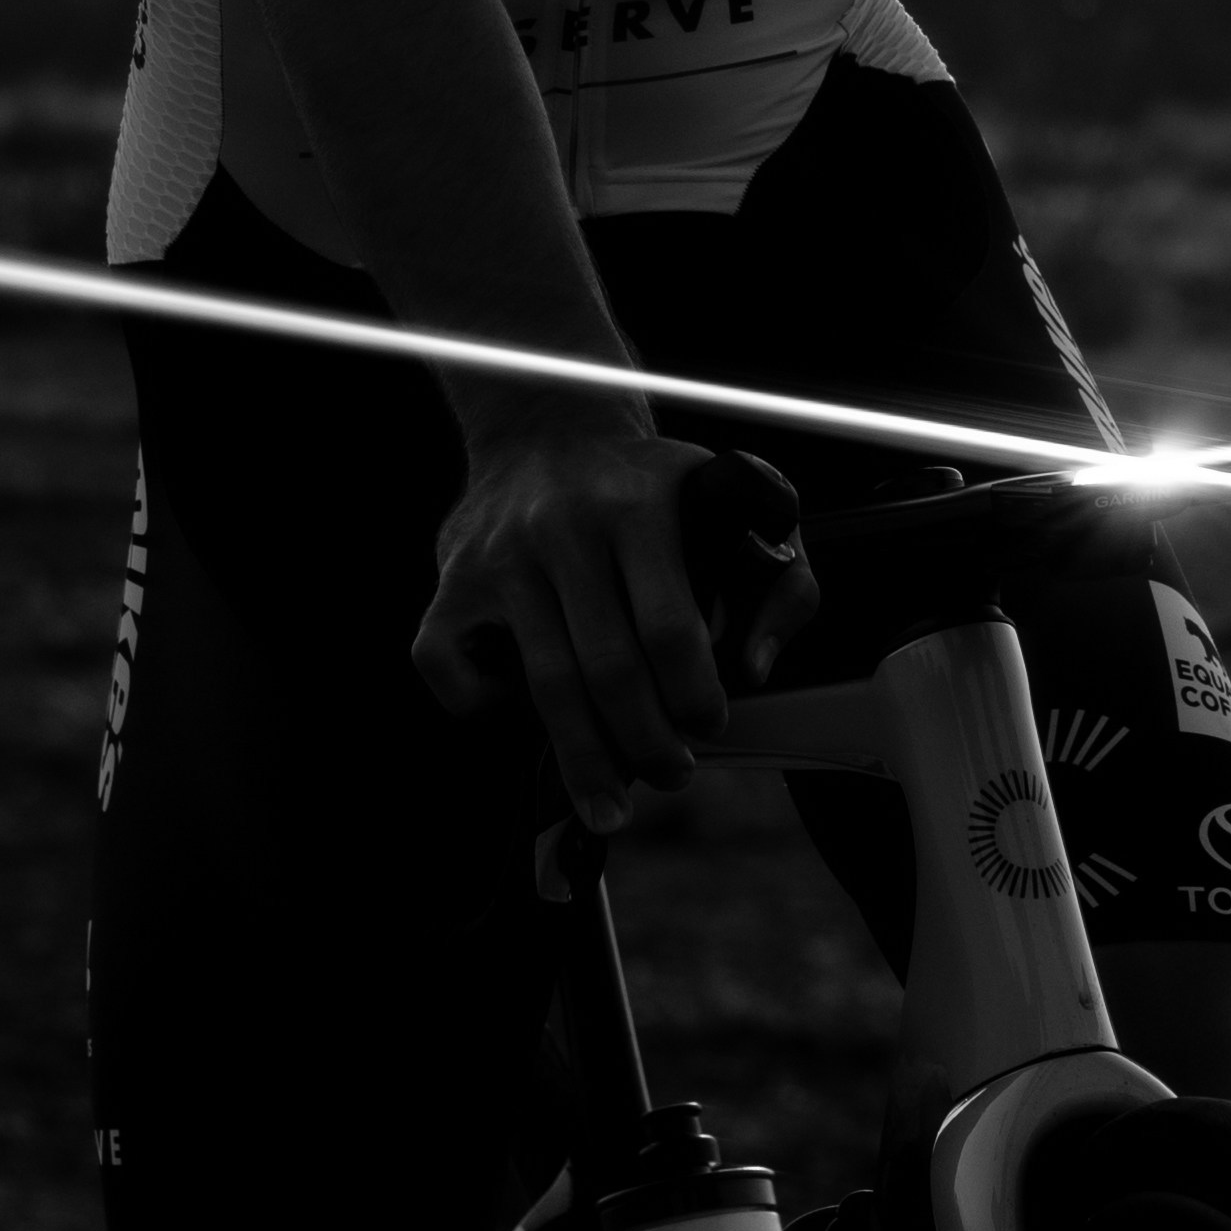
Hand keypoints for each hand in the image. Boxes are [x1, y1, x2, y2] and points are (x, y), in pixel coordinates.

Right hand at [417, 402, 809, 832]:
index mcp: (638, 508)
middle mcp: (563, 530)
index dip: (694, 694)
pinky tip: (521, 719)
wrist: (549, 426)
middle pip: (606, 669)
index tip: (712, 724)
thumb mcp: (734, 500)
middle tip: (673, 776)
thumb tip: (755, 666)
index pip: (668, 625)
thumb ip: (781, 578)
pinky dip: (481, 708)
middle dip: (647, 743)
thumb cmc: (652, 485)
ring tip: (612, 805)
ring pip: (544, 684)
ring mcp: (500, 558)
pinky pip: (448, 668)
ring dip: (583, 761)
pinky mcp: (451, 582)